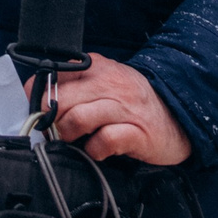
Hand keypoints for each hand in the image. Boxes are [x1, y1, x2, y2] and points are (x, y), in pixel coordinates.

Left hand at [48, 56, 192, 165]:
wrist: (179, 115)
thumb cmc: (133, 103)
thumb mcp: (104, 83)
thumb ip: (75, 86)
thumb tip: (39, 102)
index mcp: (96, 67)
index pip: (51, 76)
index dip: (39, 99)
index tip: (40, 113)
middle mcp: (109, 83)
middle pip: (60, 100)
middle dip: (50, 121)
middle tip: (55, 133)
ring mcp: (123, 107)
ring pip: (77, 118)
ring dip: (69, 135)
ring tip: (75, 141)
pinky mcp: (137, 132)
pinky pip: (104, 141)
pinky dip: (94, 150)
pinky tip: (97, 150)